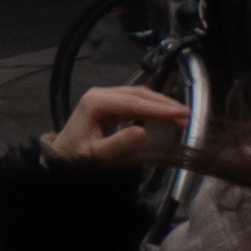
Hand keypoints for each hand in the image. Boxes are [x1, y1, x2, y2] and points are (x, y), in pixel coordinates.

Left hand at [49, 80, 189, 168]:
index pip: (133, 103)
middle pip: (138, 94)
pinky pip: (135, 101)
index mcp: (96, 102)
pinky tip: (167, 114)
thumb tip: (143, 132)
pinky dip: (152, 107)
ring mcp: (105, 96)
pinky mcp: (110, 102)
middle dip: (164, 105)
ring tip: (183, 116)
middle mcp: (101, 93)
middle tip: (188, 116)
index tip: (181, 115)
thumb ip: (119, 144)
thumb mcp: (97, 155)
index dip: (158, 109)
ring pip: (138, 95)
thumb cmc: (78, 156)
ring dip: (161, 104)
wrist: (61, 155)